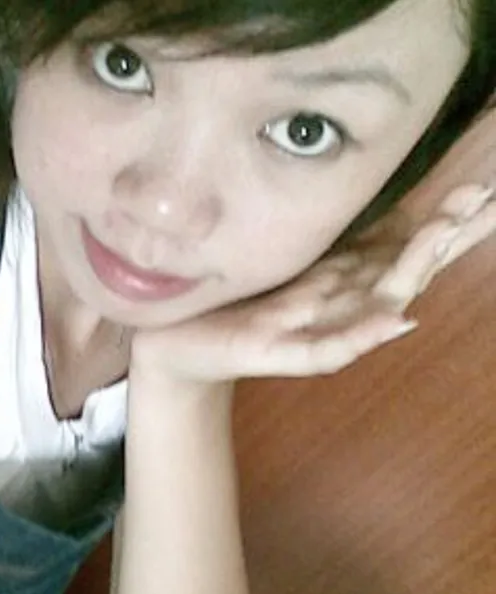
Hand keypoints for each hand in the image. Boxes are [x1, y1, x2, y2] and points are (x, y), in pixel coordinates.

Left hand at [130, 181, 495, 382]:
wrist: (176, 345)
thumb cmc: (233, 301)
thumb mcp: (285, 262)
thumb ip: (331, 245)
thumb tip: (383, 206)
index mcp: (337, 280)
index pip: (401, 248)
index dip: (444, 225)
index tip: (483, 192)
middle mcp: (334, 307)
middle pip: (401, 273)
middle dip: (441, 241)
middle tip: (481, 203)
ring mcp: (307, 332)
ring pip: (371, 306)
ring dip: (409, 274)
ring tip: (442, 239)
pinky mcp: (274, 353)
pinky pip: (324, 349)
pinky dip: (360, 336)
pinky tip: (395, 320)